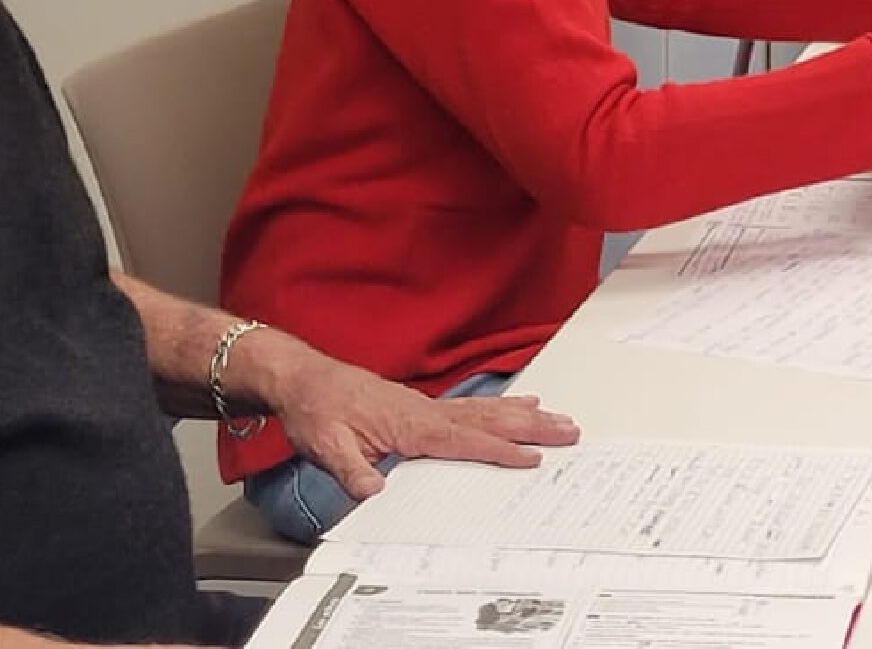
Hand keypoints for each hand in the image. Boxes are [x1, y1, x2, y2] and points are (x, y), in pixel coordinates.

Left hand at [249, 335, 580, 501]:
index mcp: (409, 424)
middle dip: (531, 426)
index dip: (499, 450)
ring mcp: (428, 406)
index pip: (463, 440)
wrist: (302, 379)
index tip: (533, 458)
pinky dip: (503, 405)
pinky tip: (521, 403)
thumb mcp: (324, 445)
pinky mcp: (423, 407)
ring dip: (526, 415)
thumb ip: (351, 469)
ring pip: (487, 410)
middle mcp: (426, 411)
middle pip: (489, 419)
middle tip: (570, 431)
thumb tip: (374, 492)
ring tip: (559, 418)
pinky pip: (473, 407)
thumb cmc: (315, 411)